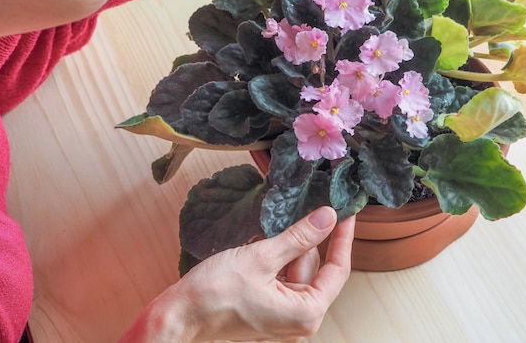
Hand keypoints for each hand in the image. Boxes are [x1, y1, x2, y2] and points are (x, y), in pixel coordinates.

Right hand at [120, 207, 354, 341]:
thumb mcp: (262, 258)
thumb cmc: (215, 295)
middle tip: (305, 206)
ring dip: (286, 247)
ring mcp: (281, 315)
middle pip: (314, 268)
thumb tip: (327, 218)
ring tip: (271, 228)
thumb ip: (299, 237)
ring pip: (295, 270)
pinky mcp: (266, 308)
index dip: (342, 238)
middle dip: (306, 239)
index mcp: (305, 312)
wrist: (178, 316)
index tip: (347, 213)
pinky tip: (259, 243)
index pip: (337, 270)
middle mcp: (297, 319)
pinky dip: (273, 259)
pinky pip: (279, 278)